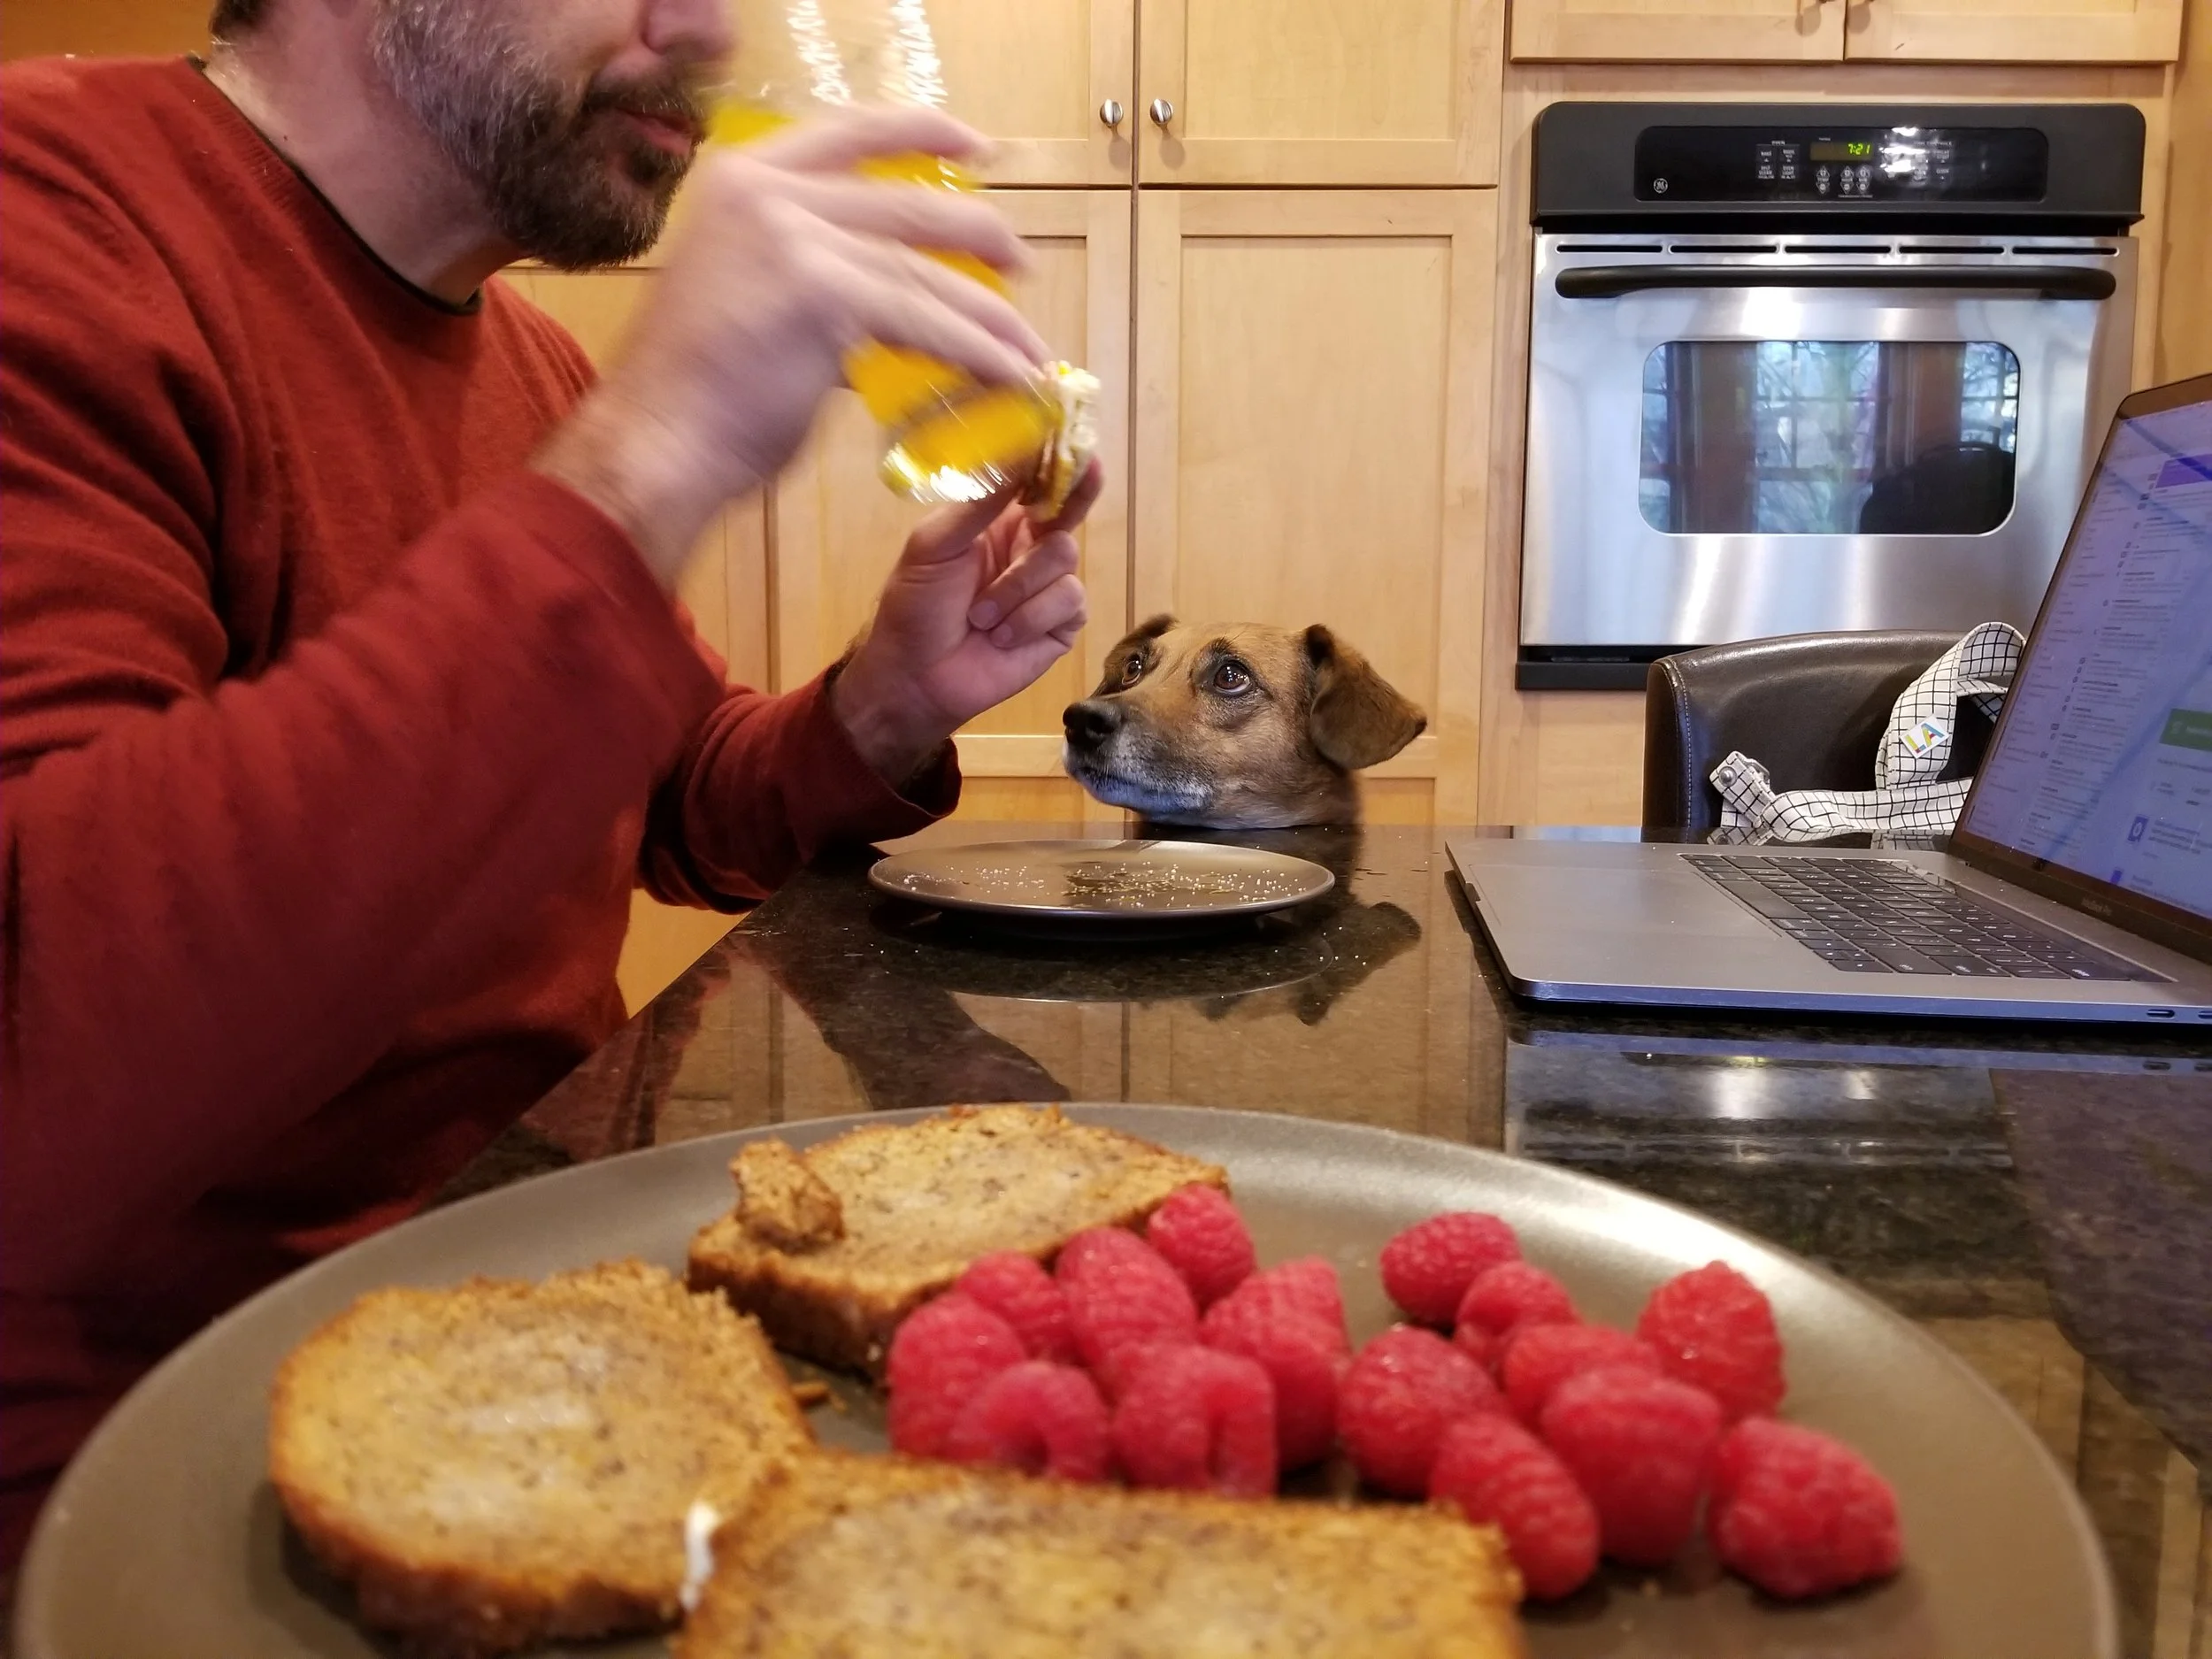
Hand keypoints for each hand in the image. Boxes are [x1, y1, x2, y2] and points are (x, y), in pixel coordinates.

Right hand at [532, 107, 1048, 588]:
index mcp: (741, 181)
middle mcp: (765, 193)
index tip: (977, 148)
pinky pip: (925, 320)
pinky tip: (1011, 375)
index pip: (850, 133)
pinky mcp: (824, 293)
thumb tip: (895, 299)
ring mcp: (794, 236)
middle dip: (978, 233)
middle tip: (1021, 261)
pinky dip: (978, 352)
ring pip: (923, 271)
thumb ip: (817, 277)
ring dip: (989, 314)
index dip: (923, 134)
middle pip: (904, 203)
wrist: (656, 443)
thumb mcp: (754, 300)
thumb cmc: (696, 396)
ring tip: (1028, 346)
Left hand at [832, 459, 1102, 784]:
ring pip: (1064, 561)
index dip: (1064, 468)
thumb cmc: (916, 604)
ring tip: (980, 617)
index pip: (1040, 487)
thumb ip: (980, 500)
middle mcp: (1029, 551)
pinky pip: (1068, 603)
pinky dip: (1030, 619)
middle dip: (1066, 509)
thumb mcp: (937, 542)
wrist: (916, 675)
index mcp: (999, 524)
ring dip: (1016, 589)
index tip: (1082, 452)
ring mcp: (1048, 590)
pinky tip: (1001, 637)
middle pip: (1067, 517)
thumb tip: (1021, 450)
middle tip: (1078, 483)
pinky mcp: (1062, 627)